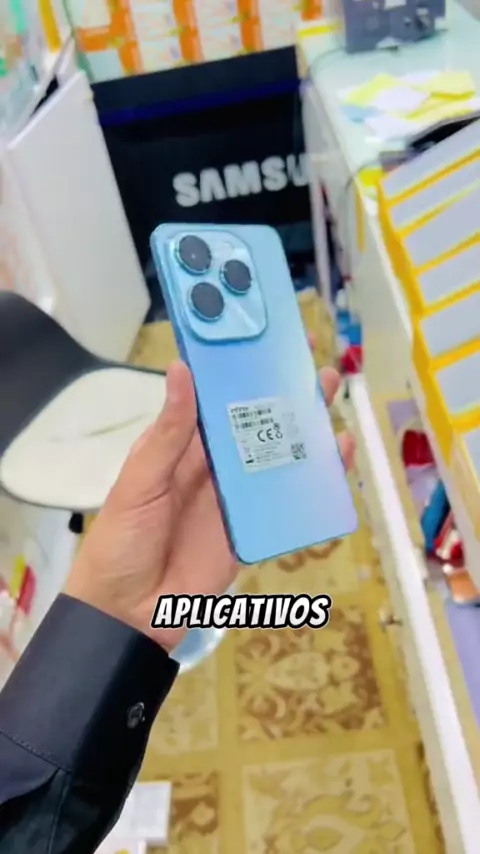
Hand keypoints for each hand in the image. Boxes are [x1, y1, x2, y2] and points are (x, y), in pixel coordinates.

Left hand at [65, 357, 354, 653]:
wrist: (128, 614)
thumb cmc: (122, 540)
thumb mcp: (140, 481)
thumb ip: (168, 433)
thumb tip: (181, 370)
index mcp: (182, 448)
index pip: (216, 400)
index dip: (240, 372)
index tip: (267, 341)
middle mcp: (213, 468)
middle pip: (255, 423)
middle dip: (285, 394)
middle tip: (317, 365)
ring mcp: (236, 500)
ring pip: (277, 457)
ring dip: (305, 431)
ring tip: (332, 400)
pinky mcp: (253, 531)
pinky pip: (287, 503)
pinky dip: (313, 482)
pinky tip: (336, 461)